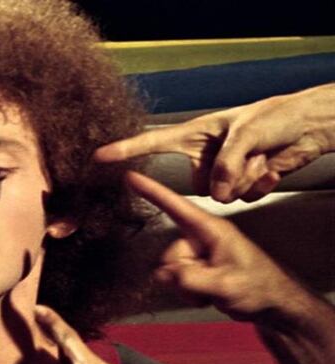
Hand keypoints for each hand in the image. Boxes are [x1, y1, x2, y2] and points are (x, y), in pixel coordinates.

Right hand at [96, 83, 334, 202]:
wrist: (309, 127)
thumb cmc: (275, 118)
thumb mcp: (245, 136)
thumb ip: (224, 167)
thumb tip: (215, 195)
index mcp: (197, 135)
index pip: (153, 144)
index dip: (125, 151)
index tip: (99, 156)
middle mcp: (206, 157)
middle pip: (197, 186)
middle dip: (226, 176)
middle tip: (249, 155)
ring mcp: (223, 174)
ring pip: (223, 196)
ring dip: (247, 180)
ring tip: (263, 157)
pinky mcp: (241, 185)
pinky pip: (242, 198)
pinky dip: (259, 185)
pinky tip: (271, 167)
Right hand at [126, 171, 308, 321]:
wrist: (275, 305)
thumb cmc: (260, 287)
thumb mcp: (225, 284)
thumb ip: (191, 278)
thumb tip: (163, 274)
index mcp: (211, 229)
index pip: (175, 206)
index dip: (152, 191)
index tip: (131, 177)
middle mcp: (203, 238)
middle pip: (170, 253)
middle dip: (182, 275)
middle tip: (207, 285)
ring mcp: (201, 254)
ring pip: (172, 269)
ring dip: (187, 286)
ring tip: (212, 291)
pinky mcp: (200, 268)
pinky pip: (178, 279)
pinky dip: (190, 291)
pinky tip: (209, 294)